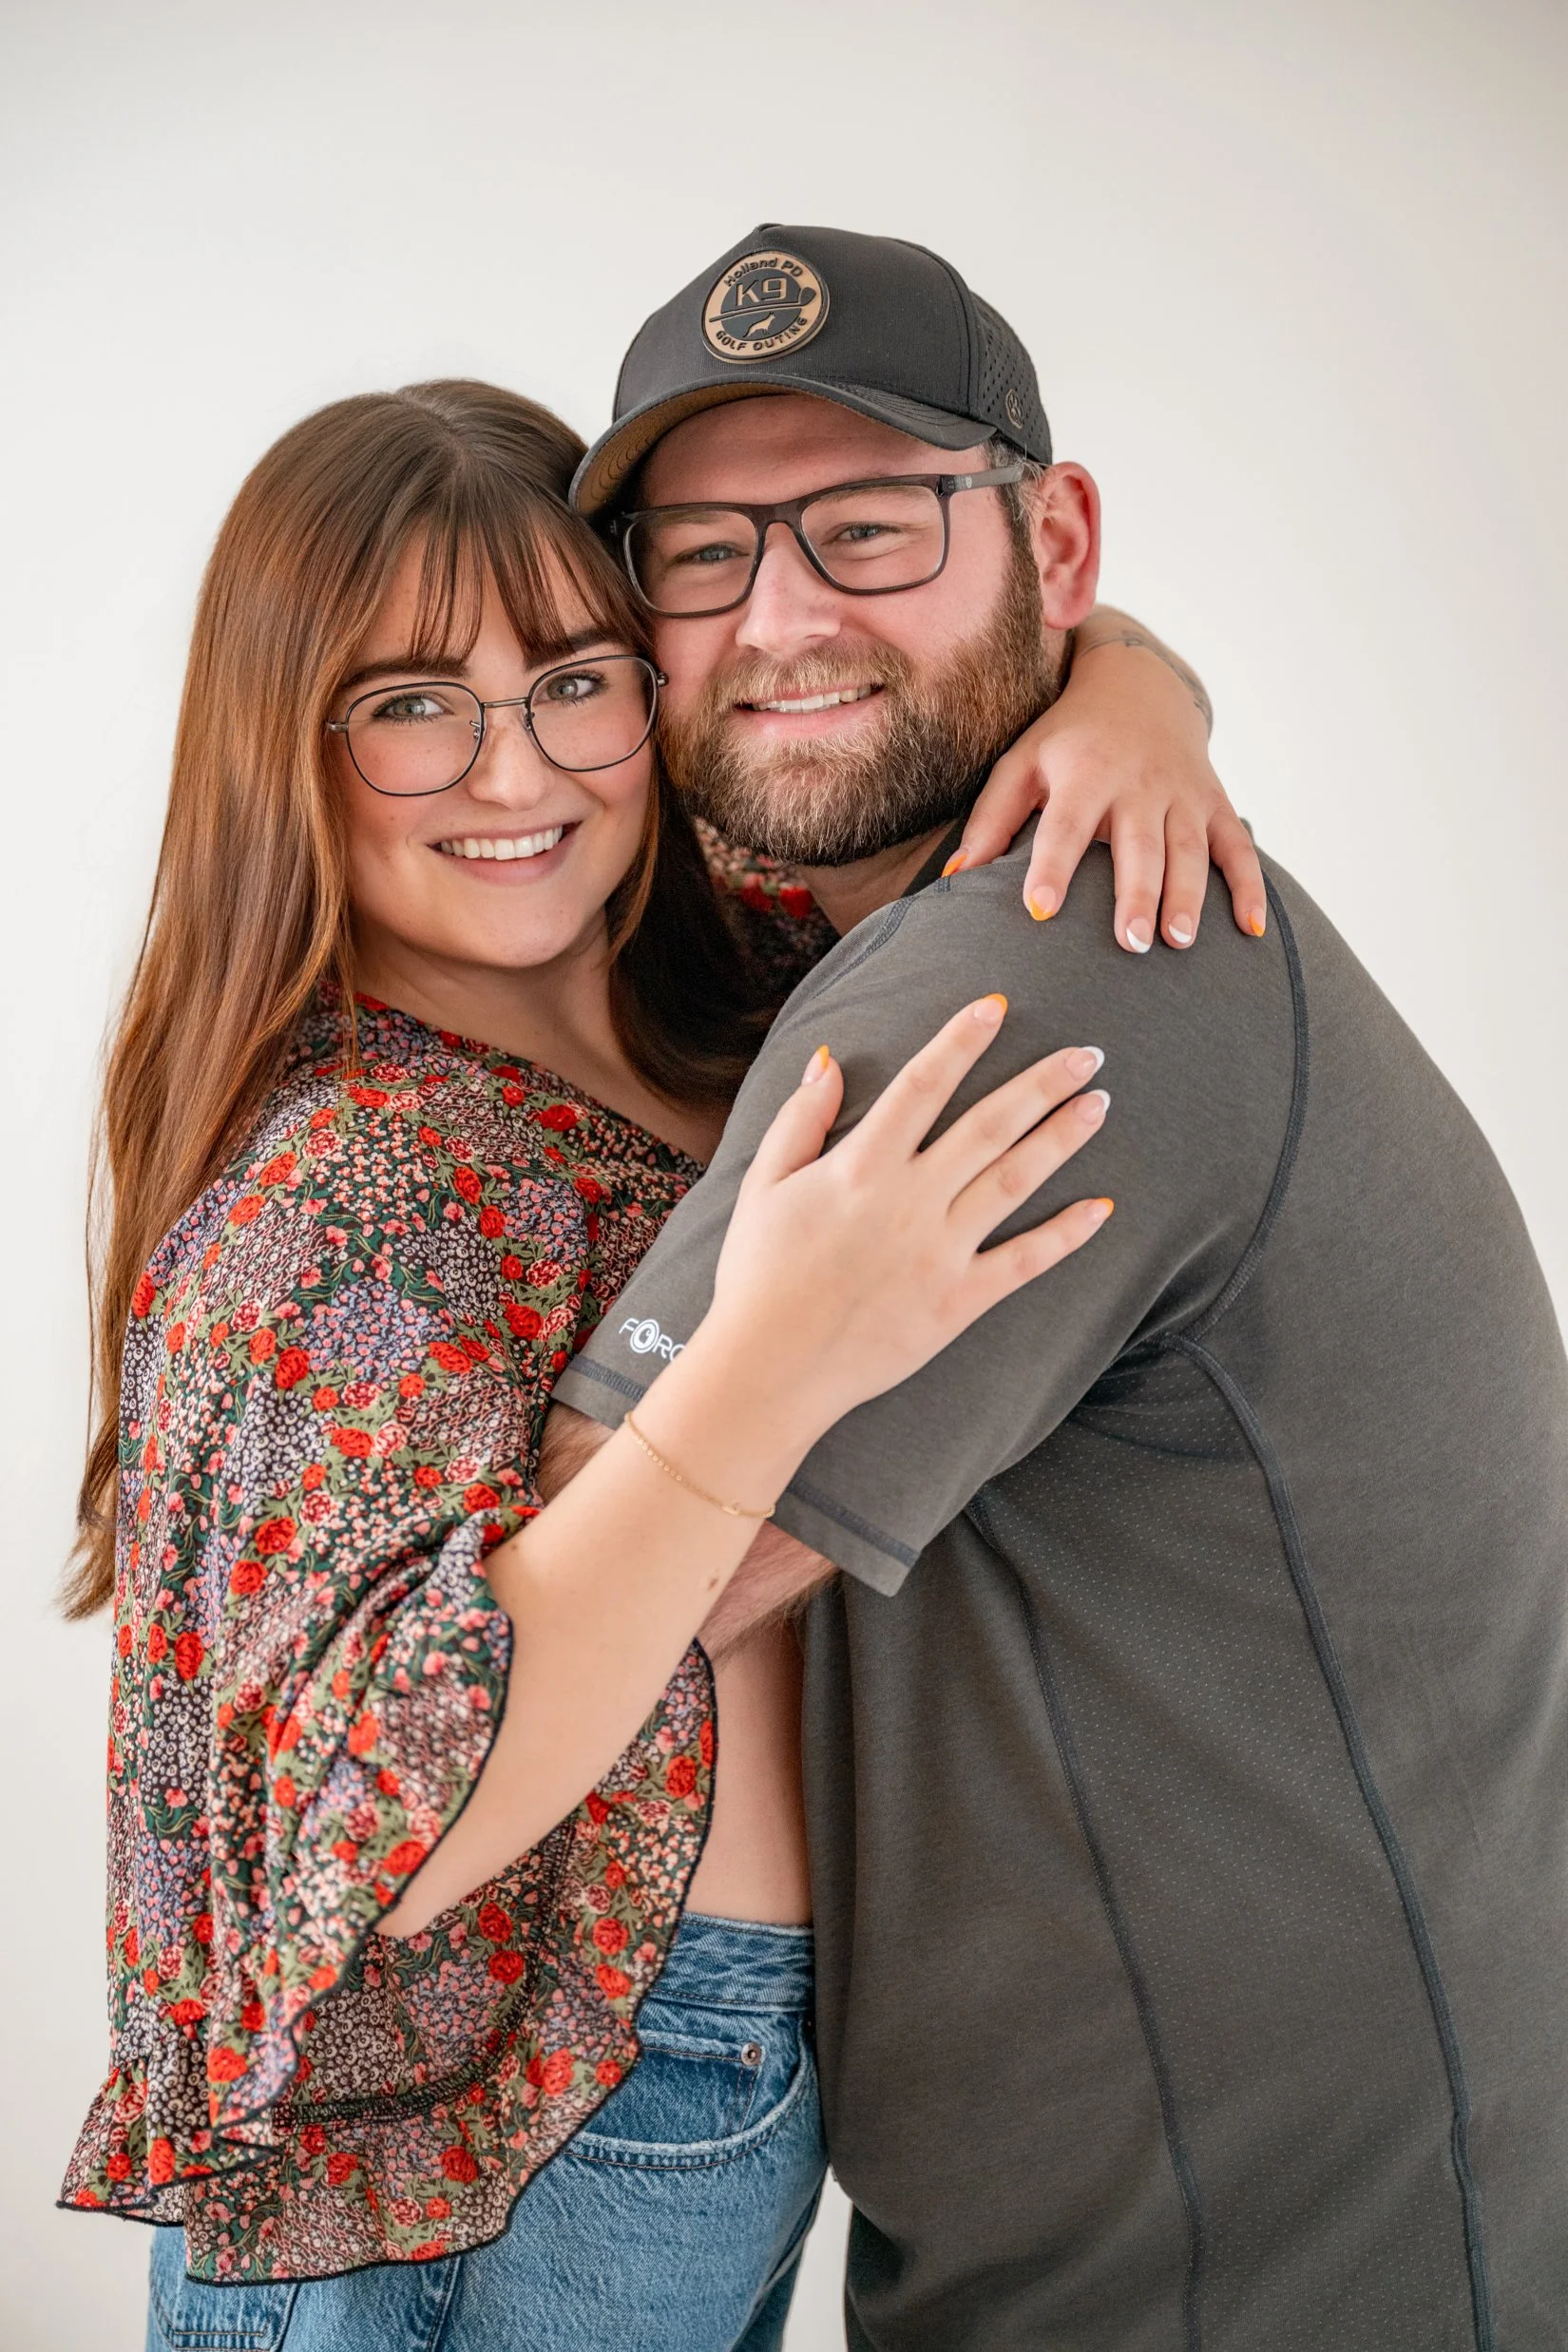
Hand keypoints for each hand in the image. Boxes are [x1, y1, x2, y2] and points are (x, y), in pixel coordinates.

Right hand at [699, 996, 1112, 1449]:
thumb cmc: (758, 1276)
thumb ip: (800, 1120)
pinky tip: (1102, 1207)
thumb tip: (829, 1060)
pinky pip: (1024, 1262)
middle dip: (1042, 1083)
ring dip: (1062, 1138)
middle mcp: (910, 1201)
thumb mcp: (763, 1187)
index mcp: (861, 1167)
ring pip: (1015, 1181)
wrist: (771, 1369)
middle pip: (989, 1126)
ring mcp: (941, 1252)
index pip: (922, 1085)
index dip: (960, 1040)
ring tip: (1099, 1104)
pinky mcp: (958, 1302)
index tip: (997, 1005)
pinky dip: (1066, 1234)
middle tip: (1088, 1053)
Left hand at [946, 617, 1266, 951]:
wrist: (1138, 685)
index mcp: (1084, 773)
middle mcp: (1138, 783)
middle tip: (1132, 943)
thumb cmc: (1066, 739)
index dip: (1052, 866)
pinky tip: (1250, 931)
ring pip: (1190, 850)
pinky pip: (1238, 847)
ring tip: (1176, 942)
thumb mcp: (1022, 763)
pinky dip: (1250, 887)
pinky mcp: (1214, 803)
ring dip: (1188, 897)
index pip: (1066, 824)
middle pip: (1139, 844)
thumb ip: (991, 820)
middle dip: (1137, 893)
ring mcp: (1182, 794)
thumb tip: (954, 879)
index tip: (1040, 909)